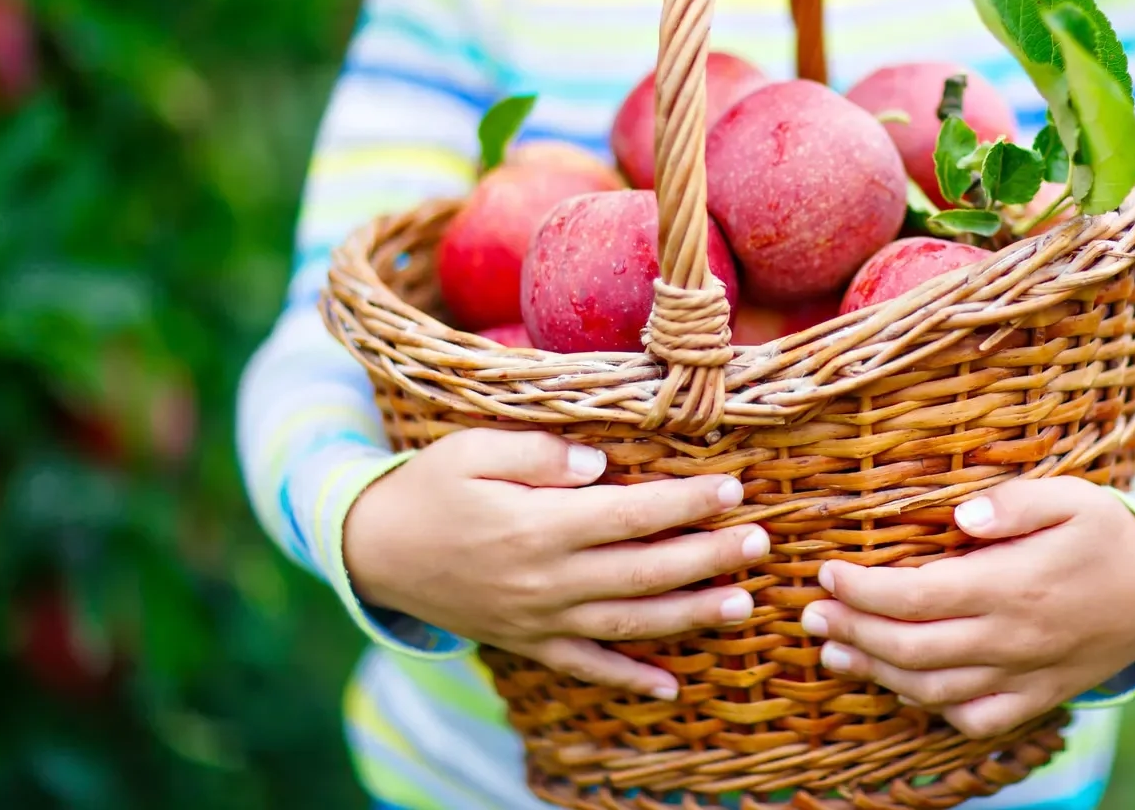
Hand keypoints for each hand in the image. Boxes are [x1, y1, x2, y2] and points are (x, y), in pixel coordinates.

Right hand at [344, 428, 768, 699]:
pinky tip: (672, 686)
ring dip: (689, 615)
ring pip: (628, 624)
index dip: (686, 502)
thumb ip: (540, 452)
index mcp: (537, 525)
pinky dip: (629, 680)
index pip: (630, 513)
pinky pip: (585, 668)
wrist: (373, 551)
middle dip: (709, 556)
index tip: (733, 487)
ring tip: (742, 604)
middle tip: (761, 542)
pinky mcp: (527, 644)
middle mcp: (545, 579)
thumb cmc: (429, 487)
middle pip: (644, 571)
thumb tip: (602, 464)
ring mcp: (538, 619)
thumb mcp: (473, 448)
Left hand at [800, 477, 1134, 737]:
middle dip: (853, 632)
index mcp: (1016, 585)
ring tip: (834, 650)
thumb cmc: (1110, 534)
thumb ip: (1013, 502)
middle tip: (812, 613)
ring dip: (877, 673)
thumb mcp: (1072, 497)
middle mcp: (1015, 638)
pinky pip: (975, 718)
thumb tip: (958, 517)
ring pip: (935, 690)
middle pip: (913, 648)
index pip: (919, 595)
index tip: (828, 572)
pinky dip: (930, 708)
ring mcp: (1025, 675)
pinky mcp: (1036, 697)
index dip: (864, 590)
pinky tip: (901, 684)